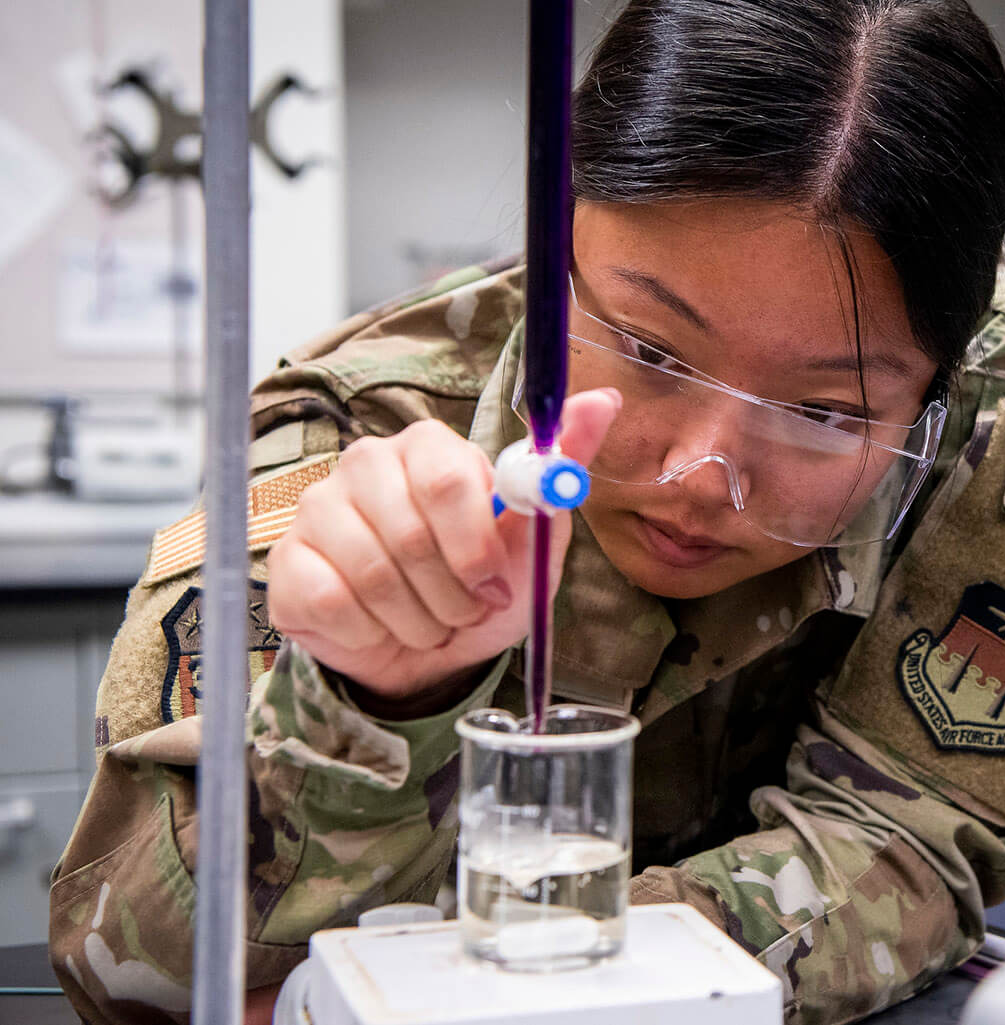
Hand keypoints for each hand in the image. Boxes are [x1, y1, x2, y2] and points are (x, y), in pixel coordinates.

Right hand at [267, 389, 620, 705]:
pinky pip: (333, 603)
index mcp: (428, 448)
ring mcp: (318, 510)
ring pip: (374, 576)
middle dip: (453, 594)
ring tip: (430, 620)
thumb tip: (603, 399)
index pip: (447, 479)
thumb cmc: (484, 587)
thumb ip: (563, 465)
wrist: (434, 655)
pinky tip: (380, 628)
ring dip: (419, 619)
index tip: (495, 583)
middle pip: (410, 535)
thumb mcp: (536, 534)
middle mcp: (365, 465)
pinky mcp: (287, 563)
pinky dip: (373, 633)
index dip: (475, 545)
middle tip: (465, 609)